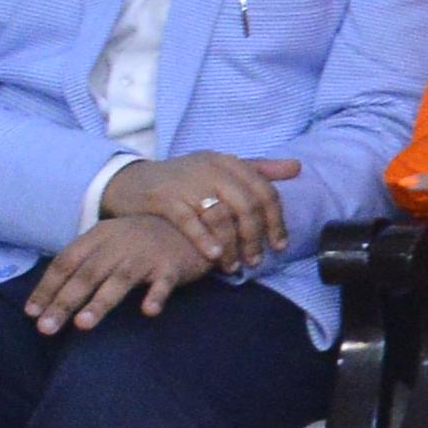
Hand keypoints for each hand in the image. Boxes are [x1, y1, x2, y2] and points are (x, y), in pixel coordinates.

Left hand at [24, 214, 228, 333]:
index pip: (65, 262)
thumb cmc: (142, 240)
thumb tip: (50, 294)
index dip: (47, 288)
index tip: (32, 313)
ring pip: (119, 280)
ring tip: (83, 325)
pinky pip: (163, 283)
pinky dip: (156, 296)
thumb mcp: (110, 241)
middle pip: (87, 274)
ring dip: (100, 302)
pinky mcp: (172, 265)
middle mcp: (119, 243)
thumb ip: (85, 261)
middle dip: (64, 302)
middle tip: (46, 328)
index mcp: (99, 235)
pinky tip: (148, 311)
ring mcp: (146, 254)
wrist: (192, 223)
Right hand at [90, 149, 301, 272]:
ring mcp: (187, 182)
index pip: (264, 191)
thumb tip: (297, 166)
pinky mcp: (164, 198)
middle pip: (247, 205)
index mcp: (229, 162)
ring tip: (234, 266)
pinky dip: (205, 240)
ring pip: (221, 216)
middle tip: (257, 261)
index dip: (276, 221)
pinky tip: (214, 256)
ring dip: (232, 245)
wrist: (130, 181)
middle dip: (256, 237)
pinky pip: (190, 221)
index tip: (279, 245)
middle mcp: (212, 168)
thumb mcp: (220, 168)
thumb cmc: (183, 179)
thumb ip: (258, 169)